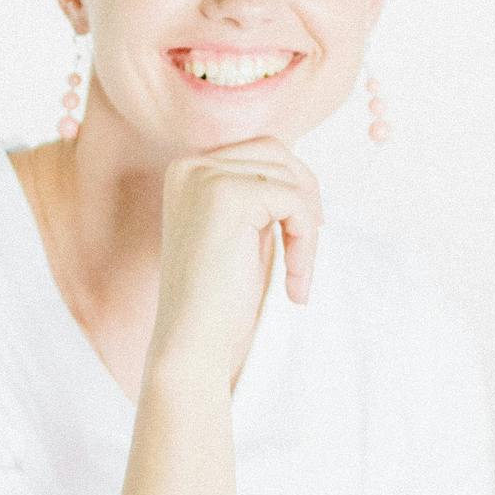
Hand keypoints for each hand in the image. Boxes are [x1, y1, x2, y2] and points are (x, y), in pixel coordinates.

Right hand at [151, 135, 321, 385]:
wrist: (192, 344)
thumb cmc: (219, 299)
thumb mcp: (240, 234)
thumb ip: (259, 197)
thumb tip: (301, 170)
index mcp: (188, 172)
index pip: (260, 151)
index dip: (293, 188)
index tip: (301, 237)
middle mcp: (190, 166)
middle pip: (277, 153)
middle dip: (305, 198)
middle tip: (306, 253)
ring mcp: (205, 177)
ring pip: (290, 180)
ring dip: (307, 232)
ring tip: (297, 279)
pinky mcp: (228, 196)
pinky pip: (295, 203)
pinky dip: (306, 244)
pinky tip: (294, 284)